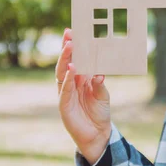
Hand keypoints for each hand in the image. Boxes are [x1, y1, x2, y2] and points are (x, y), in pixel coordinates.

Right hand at [55, 28, 111, 164]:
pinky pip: (65, 89)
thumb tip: (98, 73)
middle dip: (67, 48)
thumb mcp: (103, 94)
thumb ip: (99, 84)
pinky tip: (72, 69)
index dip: (74, 46)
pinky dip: (68, 79)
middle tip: (69, 34)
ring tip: (70, 46)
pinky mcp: (64, 105)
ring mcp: (65, 93)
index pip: (75, 59)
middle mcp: (71, 83)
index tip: (74, 31)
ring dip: (66, 60)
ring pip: (63, 73)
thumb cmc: (99, 112)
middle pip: (66, 62)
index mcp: (80, 79)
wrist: (98, 134)